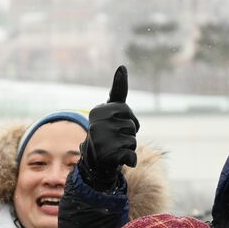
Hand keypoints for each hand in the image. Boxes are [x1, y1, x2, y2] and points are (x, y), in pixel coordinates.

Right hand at [79, 65, 139, 190]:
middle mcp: (97, 124)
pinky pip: (131, 157)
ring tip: (115, 148)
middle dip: (130, 133)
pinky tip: (118, 160)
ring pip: (133, 141)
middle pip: (133, 125)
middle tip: (116, 138)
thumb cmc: (108, 132)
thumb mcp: (112, 111)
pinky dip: (130, 161)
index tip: (113, 122)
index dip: (127, 119)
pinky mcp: (107, 156)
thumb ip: (118, 90)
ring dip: (129, 147)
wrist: (95, 161)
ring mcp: (101, 140)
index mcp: (98, 111)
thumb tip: (122, 66)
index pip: (126, 110)